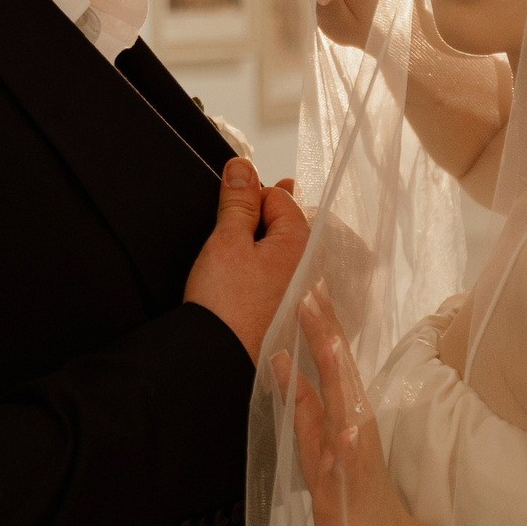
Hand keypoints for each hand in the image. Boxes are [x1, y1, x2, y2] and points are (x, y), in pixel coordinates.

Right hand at [183, 158, 309, 362]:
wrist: (218, 358)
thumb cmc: (225, 306)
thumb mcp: (226, 240)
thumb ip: (237, 201)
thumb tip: (241, 167)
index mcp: (301, 243)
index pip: (281, 198)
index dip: (252, 196)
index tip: (230, 202)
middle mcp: (308, 267)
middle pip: (285, 224)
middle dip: (258, 219)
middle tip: (230, 229)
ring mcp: (300, 292)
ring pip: (281, 252)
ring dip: (258, 246)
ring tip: (231, 261)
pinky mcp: (287, 312)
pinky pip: (278, 279)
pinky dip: (260, 272)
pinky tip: (241, 282)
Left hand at [274, 284, 441, 525]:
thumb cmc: (352, 496)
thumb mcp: (320, 444)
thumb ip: (304, 404)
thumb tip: (283, 359)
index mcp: (347, 416)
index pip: (333, 363)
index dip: (322, 325)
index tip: (311, 284)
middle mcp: (355, 429)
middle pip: (340, 375)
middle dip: (326, 336)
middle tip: (313, 294)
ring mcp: (354, 459)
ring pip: (345, 413)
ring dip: (339, 379)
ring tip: (331, 345)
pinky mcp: (350, 491)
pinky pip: (350, 466)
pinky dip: (349, 446)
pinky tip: (347, 427)